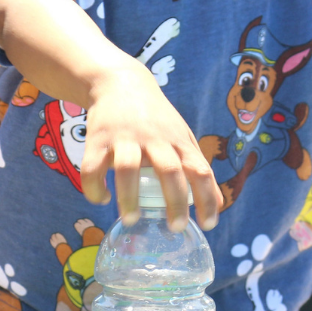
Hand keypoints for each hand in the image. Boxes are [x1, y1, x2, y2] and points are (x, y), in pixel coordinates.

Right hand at [79, 60, 222, 231]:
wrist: (121, 83)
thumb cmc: (158, 120)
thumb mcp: (183, 137)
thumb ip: (198, 168)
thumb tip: (218, 205)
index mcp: (179, 141)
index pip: (200, 170)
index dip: (207, 198)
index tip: (209, 225)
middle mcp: (155, 139)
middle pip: (169, 170)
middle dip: (175, 201)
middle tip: (175, 228)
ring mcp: (126, 138)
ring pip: (128, 168)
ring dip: (129, 197)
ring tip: (132, 220)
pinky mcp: (98, 139)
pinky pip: (93, 168)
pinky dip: (95, 188)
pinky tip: (101, 198)